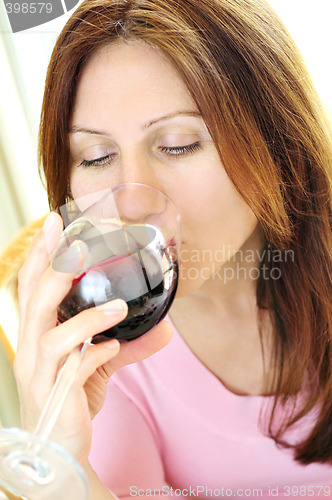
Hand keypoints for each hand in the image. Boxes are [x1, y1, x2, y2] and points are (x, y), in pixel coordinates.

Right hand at [14, 212, 172, 462]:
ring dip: (86, 318)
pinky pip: (72, 371)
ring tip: (118, 307)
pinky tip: (112, 348)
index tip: (55, 224)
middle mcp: (30, 350)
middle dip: (53, 268)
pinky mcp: (54, 397)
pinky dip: (94, 354)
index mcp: (36, 334)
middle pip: (33, 301)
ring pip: (50, 336)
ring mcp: (38, 374)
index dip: (40, 255)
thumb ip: (129, 344)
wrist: (59, 449)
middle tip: (77, 242)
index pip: (32, 287)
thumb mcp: (99, 364)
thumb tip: (165, 329)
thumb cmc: (70, 398)